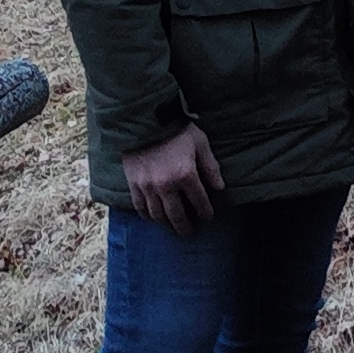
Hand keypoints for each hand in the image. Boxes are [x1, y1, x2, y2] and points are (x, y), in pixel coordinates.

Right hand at [121, 121, 225, 235]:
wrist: (145, 119)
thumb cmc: (177, 130)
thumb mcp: (200, 143)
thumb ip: (210, 166)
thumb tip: (219, 187)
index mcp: (185, 174)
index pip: (199, 201)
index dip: (205, 212)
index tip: (208, 217)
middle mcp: (166, 185)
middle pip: (177, 214)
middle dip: (184, 226)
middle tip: (189, 232)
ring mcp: (147, 186)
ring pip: (158, 214)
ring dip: (166, 224)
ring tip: (172, 228)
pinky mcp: (133, 183)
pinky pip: (140, 206)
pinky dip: (147, 215)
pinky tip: (153, 217)